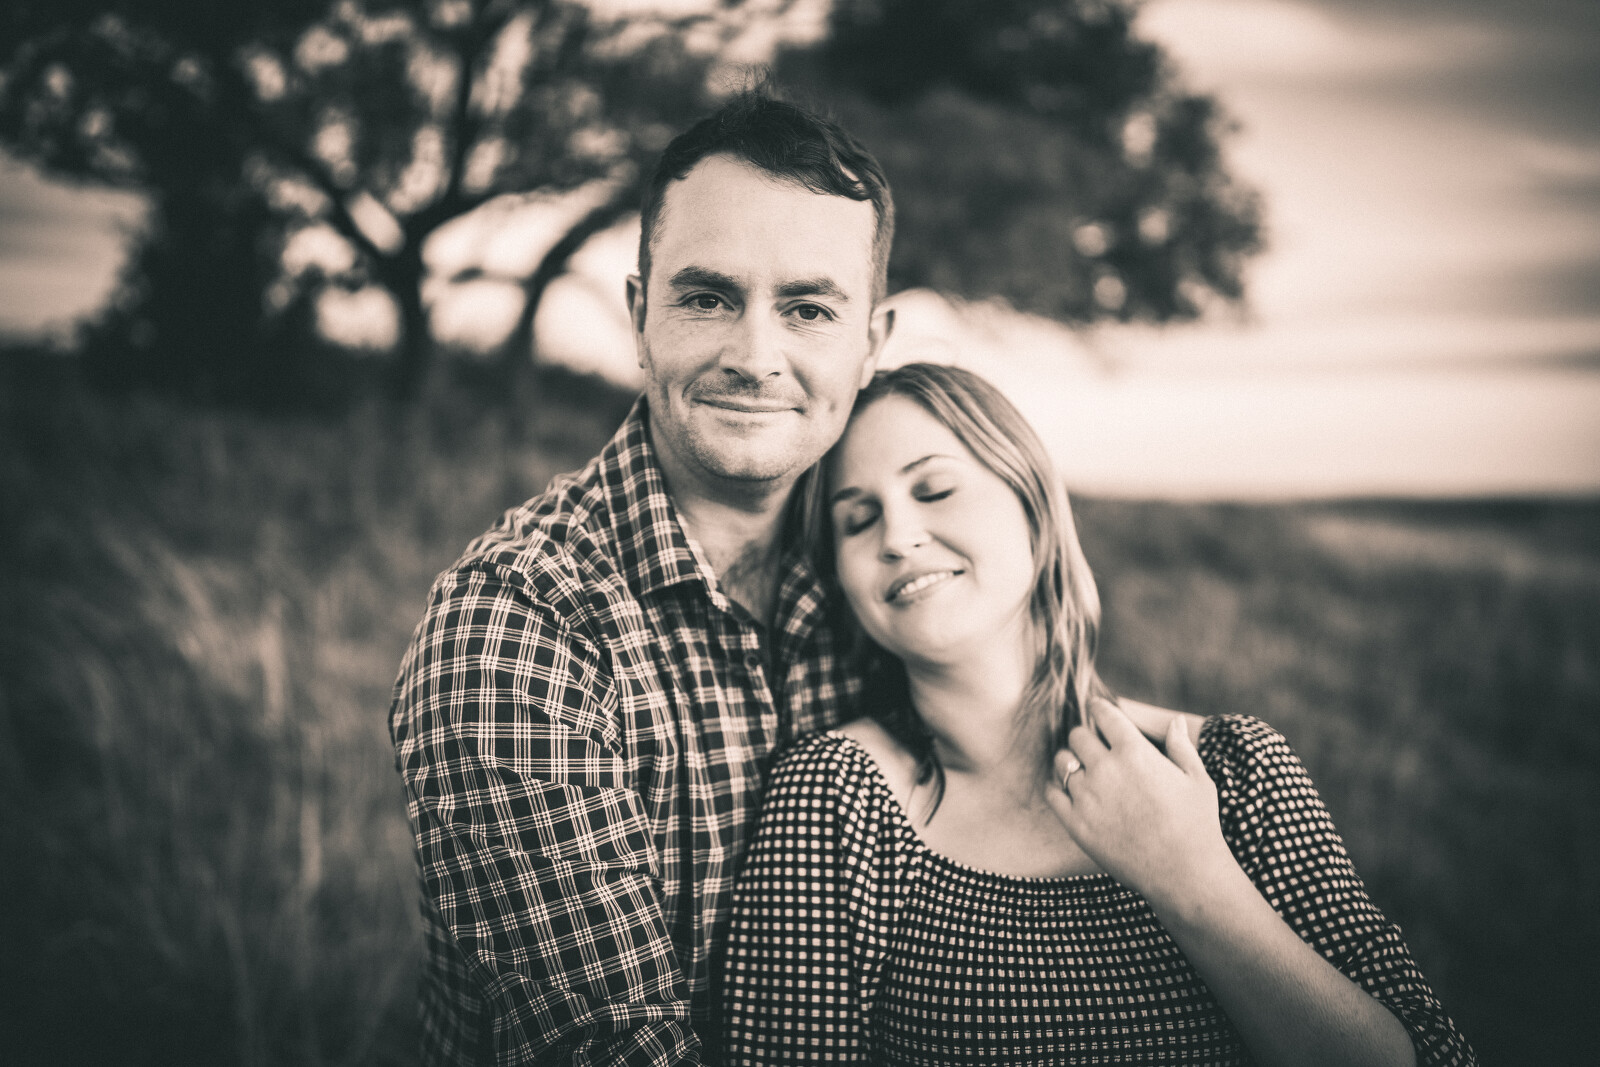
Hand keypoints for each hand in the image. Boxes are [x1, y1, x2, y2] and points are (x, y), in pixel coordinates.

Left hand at [1047, 698, 1236, 913]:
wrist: (1185, 874)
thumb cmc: (1197, 825)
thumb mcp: (1197, 779)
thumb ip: (1181, 746)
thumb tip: (1175, 721)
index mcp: (1135, 752)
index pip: (1103, 714)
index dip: (1100, 709)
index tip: (1098, 710)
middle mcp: (1106, 769)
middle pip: (1077, 735)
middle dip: (1086, 737)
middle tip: (1093, 745)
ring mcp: (1087, 797)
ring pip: (1061, 762)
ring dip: (1070, 761)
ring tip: (1081, 768)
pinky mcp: (1076, 824)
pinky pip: (1051, 793)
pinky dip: (1057, 787)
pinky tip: (1069, 791)